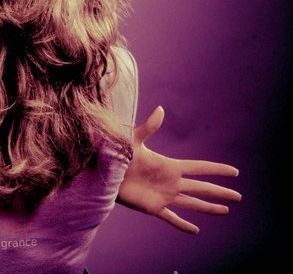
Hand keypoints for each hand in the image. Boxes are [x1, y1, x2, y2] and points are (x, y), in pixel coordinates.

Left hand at [116, 106, 241, 233]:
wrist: (102, 173)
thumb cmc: (116, 154)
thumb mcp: (134, 141)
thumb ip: (149, 128)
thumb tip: (160, 109)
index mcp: (170, 166)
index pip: (199, 168)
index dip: (217, 170)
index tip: (234, 172)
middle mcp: (171, 182)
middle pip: (202, 188)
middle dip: (220, 192)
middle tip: (238, 197)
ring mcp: (163, 196)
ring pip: (192, 204)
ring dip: (208, 208)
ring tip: (225, 211)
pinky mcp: (153, 208)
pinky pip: (172, 218)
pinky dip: (184, 225)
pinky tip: (196, 231)